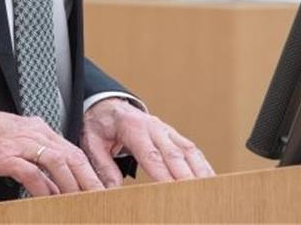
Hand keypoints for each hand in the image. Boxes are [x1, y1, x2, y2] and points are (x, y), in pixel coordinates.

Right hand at [0, 104, 104, 196]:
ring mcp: (21, 144)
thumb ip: (38, 164)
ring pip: (56, 162)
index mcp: (40, 130)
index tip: (100, 189)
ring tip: (79, 202)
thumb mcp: (18, 145)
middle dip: (88, 179)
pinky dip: (43, 187)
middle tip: (100, 198)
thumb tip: (55, 188)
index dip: (89, 171)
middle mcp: (34, 134)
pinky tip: (49, 199)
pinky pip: (31, 173)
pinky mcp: (5, 156)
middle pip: (71, 156)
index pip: (73, 151)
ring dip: (71, 184)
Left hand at [80, 98, 214, 186]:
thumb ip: (102, 166)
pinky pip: (192, 150)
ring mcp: (167, 130)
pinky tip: (210, 180)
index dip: (163, 173)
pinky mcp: (174, 135)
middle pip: (174, 155)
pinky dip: (203, 165)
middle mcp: (154, 127)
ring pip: (188, 151)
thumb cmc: (99, 125)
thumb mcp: (91, 142)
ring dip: (199, 171)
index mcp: (132, 128)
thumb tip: (112, 190)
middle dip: (186, 176)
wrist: (108, 105)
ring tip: (207, 191)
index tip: (171, 190)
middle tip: (194, 195)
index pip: (150, 155)